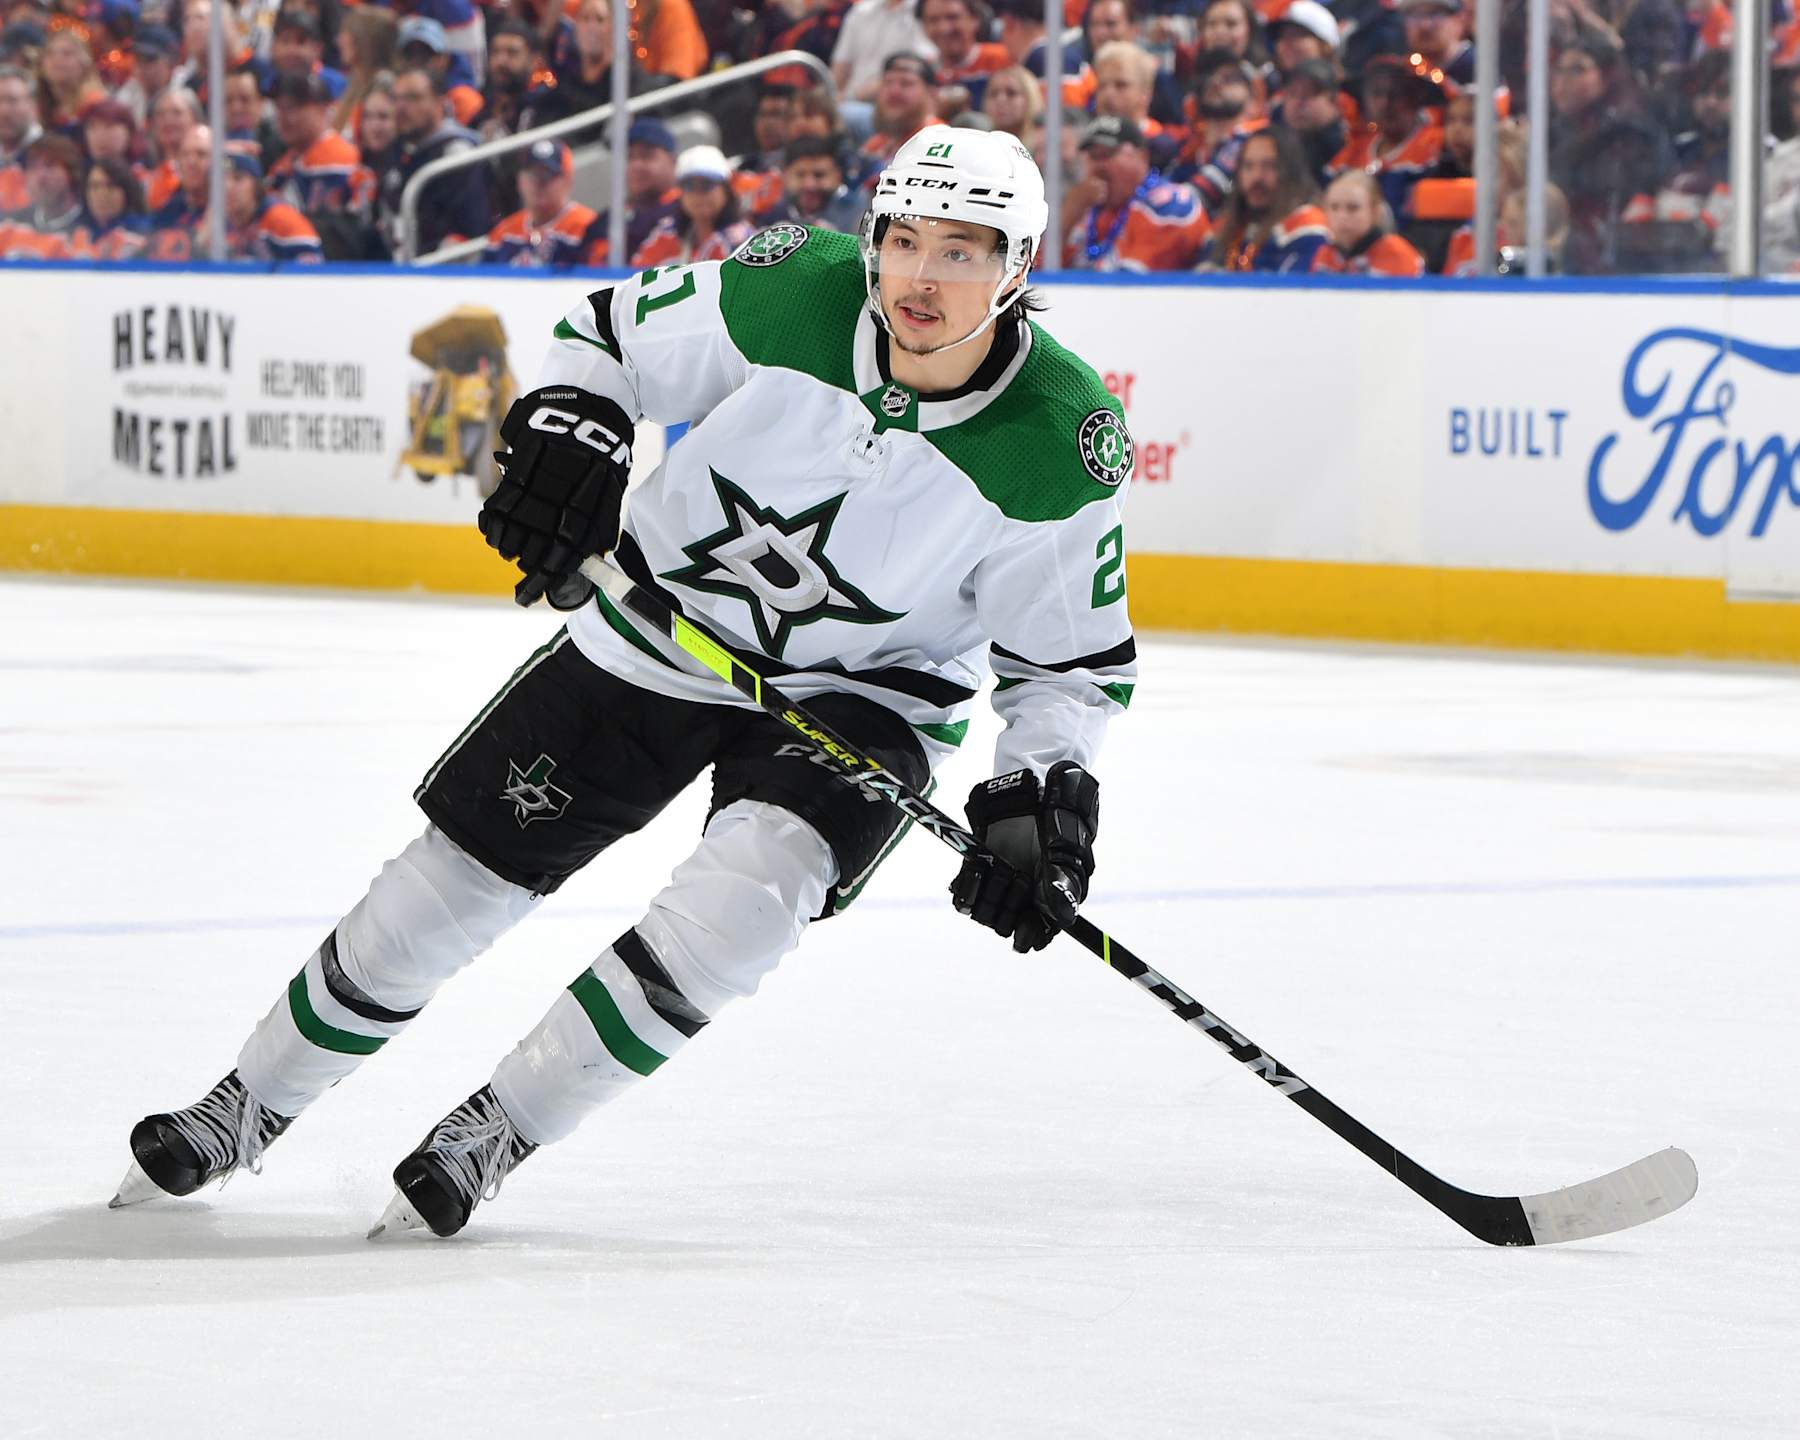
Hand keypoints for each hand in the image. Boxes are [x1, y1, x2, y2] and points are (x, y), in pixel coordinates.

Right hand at [481, 385, 633, 607]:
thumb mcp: (613, 490)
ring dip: (509, 546)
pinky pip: (502, 502)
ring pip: (517, 525)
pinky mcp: (521, 467)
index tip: (538, 590)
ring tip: (507, 553)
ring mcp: (540, 483)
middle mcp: (563, 499)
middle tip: (523, 573)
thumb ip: (601, 523)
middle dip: (528, 564)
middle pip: (539, 543)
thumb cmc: (605, 454)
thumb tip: (594, 555)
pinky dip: (495, 522)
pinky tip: (493, 534)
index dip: (550, 575)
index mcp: (590, 508)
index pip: (567, 552)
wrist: (592, 408)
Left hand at [949, 762, 1099, 952]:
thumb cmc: (1057, 815)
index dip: (1030, 936)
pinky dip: (967, 886)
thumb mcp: (1064, 847)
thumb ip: (1063, 883)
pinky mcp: (978, 870)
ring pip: (985, 914)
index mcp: (1050, 897)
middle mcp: (1022, 896)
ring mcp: (999, 884)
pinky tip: (979, 868)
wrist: (1028, 788)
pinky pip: (964, 897)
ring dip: (991, 894)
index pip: (1038, 934)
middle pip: (1008, 926)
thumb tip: (1064, 919)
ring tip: (1003, 868)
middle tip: (1020, 877)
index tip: (1022, 937)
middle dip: (1011, 906)